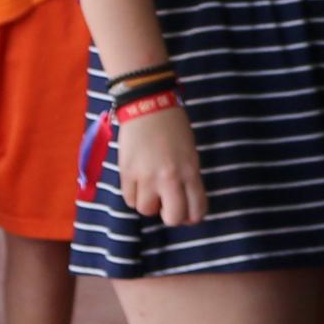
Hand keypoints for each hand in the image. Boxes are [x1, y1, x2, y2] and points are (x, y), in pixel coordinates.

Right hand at [111, 102, 206, 226]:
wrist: (148, 106)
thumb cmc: (174, 127)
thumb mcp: (190, 153)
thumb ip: (188, 177)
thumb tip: (184, 200)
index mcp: (190, 171)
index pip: (197, 209)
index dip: (193, 217)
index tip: (188, 213)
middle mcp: (170, 178)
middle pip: (173, 218)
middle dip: (171, 215)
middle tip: (167, 204)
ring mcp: (146, 177)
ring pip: (147, 210)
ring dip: (149, 203)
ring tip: (150, 188)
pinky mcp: (126, 173)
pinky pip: (129, 199)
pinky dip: (134, 195)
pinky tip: (138, 183)